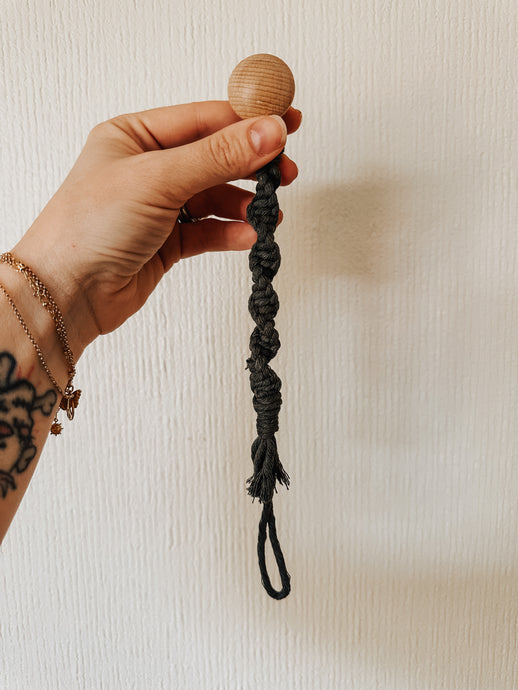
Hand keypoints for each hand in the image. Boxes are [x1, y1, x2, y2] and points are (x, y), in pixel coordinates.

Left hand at [13, 101, 300, 356]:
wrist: (66, 294)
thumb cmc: (88, 228)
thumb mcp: (158, 178)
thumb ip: (218, 155)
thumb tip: (267, 131)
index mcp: (135, 135)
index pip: (204, 118)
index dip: (247, 120)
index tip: (285, 122)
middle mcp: (148, 168)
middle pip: (214, 156)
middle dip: (251, 164)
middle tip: (285, 170)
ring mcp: (159, 206)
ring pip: (215, 196)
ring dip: (244, 203)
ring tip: (269, 212)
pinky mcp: (167, 241)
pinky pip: (209, 230)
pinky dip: (230, 232)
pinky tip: (248, 236)